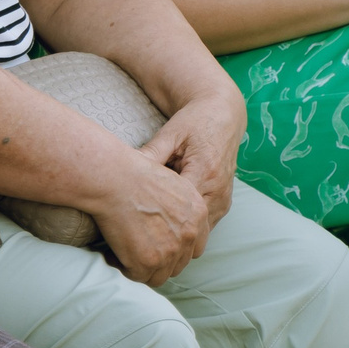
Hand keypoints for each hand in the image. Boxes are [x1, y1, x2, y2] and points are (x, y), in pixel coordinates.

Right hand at [88, 148, 213, 284]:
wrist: (114, 178)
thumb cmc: (134, 174)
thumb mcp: (172, 183)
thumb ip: (181, 209)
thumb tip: (173, 225)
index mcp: (198, 214)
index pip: (195, 247)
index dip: (176, 248)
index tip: (158, 243)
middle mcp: (189, 234)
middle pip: (179, 264)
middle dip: (159, 259)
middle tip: (138, 248)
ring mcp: (170, 251)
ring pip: (159, 275)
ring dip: (142, 267)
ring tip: (125, 251)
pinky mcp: (148, 262)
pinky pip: (137, 276)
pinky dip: (123, 266)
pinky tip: (113, 251)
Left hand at [138, 88, 244, 223]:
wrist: (222, 116)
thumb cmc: (195, 122)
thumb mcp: (170, 134)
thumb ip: (151, 154)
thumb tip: (123, 170)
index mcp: (204, 171)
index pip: (178, 207)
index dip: (157, 215)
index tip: (136, 218)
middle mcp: (218, 189)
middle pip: (189, 224)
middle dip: (166, 229)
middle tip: (141, 231)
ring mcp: (224, 199)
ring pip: (199, 230)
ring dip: (179, 230)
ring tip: (154, 230)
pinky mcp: (225, 203)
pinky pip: (206, 225)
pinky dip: (189, 226)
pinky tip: (171, 222)